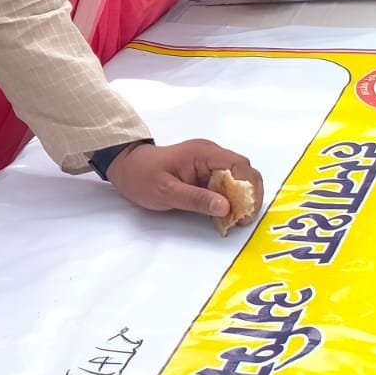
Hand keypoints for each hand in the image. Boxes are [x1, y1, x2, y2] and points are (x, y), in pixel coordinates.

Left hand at [107, 139, 263, 224]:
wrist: (126, 168)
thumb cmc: (142, 176)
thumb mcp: (166, 192)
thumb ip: (196, 199)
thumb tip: (226, 207)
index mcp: (203, 153)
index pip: (239, 165)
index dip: (249, 188)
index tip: (246, 211)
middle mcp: (210, 155)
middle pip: (243, 173)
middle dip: (248, 196)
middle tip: (242, 220)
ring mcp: (208, 164)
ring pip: (236, 180)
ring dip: (239, 200)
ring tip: (235, 221)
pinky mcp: (205, 174)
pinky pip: (225, 186)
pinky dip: (229, 201)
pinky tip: (224, 216)